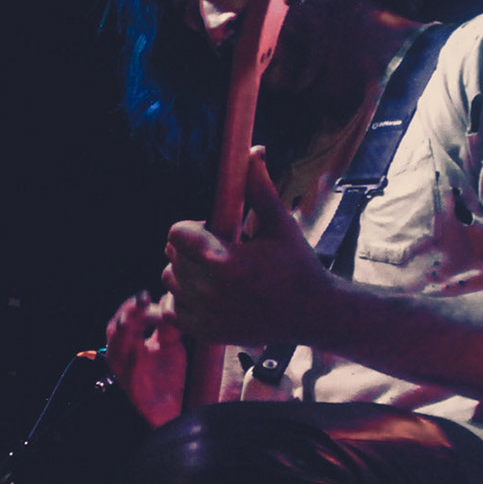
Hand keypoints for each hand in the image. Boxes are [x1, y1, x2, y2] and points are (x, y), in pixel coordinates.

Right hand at [106, 289, 184, 427]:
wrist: (170, 406)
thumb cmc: (167, 375)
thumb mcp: (171, 345)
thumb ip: (168, 325)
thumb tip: (168, 299)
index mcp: (130, 341)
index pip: (127, 317)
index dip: (135, 305)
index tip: (147, 296)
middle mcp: (121, 353)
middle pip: (116, 327)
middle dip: (127, 312)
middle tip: (142, 301)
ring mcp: (122, 370)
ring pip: (115, 345)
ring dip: (124, 330)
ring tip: (134, 319)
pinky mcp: (128, 385)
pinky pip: (125, 369)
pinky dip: (131, 358)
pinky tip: (139, 348)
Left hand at [163, 148, 335, 345]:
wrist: (312, 312)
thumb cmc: (297, 264)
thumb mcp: (279, 223)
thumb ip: (258, 188)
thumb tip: (253, 151)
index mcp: (224, 261)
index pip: (176, 234)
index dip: (193, 227)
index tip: (216, 230)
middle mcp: (210, 291)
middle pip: (171, 255)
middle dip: (191, 247)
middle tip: (222, 249)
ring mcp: (206, 315)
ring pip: (170, 281)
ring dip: (185, 273)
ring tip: (216, 271)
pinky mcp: (206, 332)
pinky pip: (172, 311)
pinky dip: (183, 300)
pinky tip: (208, 292)